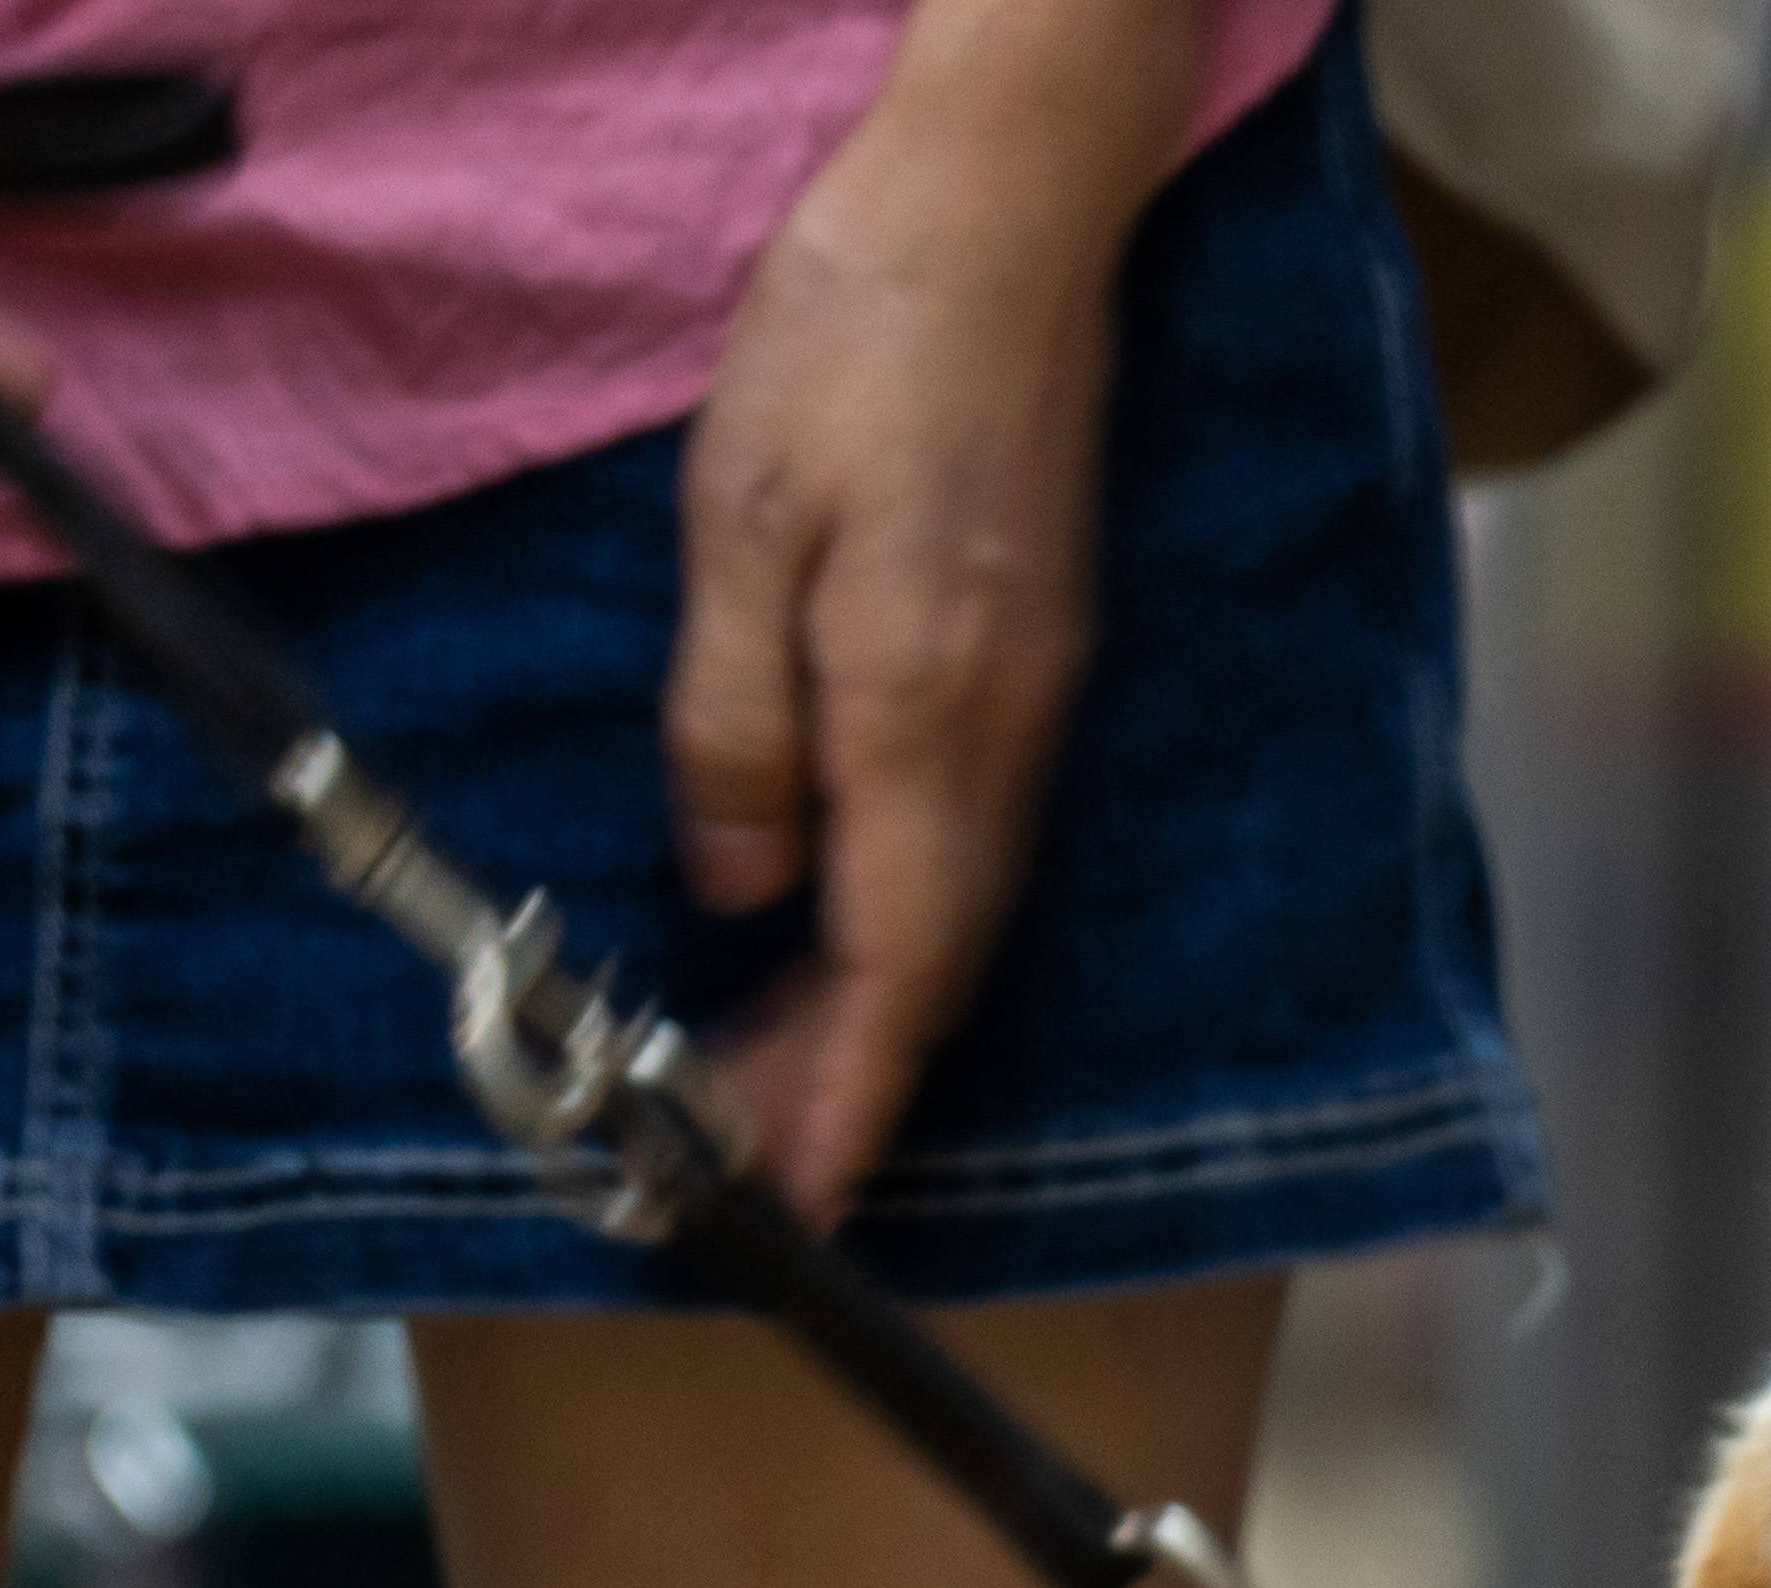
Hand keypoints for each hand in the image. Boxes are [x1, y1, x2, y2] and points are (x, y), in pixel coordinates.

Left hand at [667, 34, 1191, 1217]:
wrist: (1002, 206)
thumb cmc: (860, 338)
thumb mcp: (741, 527)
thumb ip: (736, 723)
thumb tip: (739, 884)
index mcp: (925, 714)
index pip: (894, 966)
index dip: (848, 1099)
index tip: (797, 1199)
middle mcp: (1002, 728)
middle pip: (933, 958)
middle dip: (847, 1074)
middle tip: (743, 1147)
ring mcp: (1033, 688)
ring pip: (955, 898)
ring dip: (871, 998)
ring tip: (772, 1059)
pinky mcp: (1031, 644)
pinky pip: (970, 826)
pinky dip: (899, 907)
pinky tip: (836, 912)